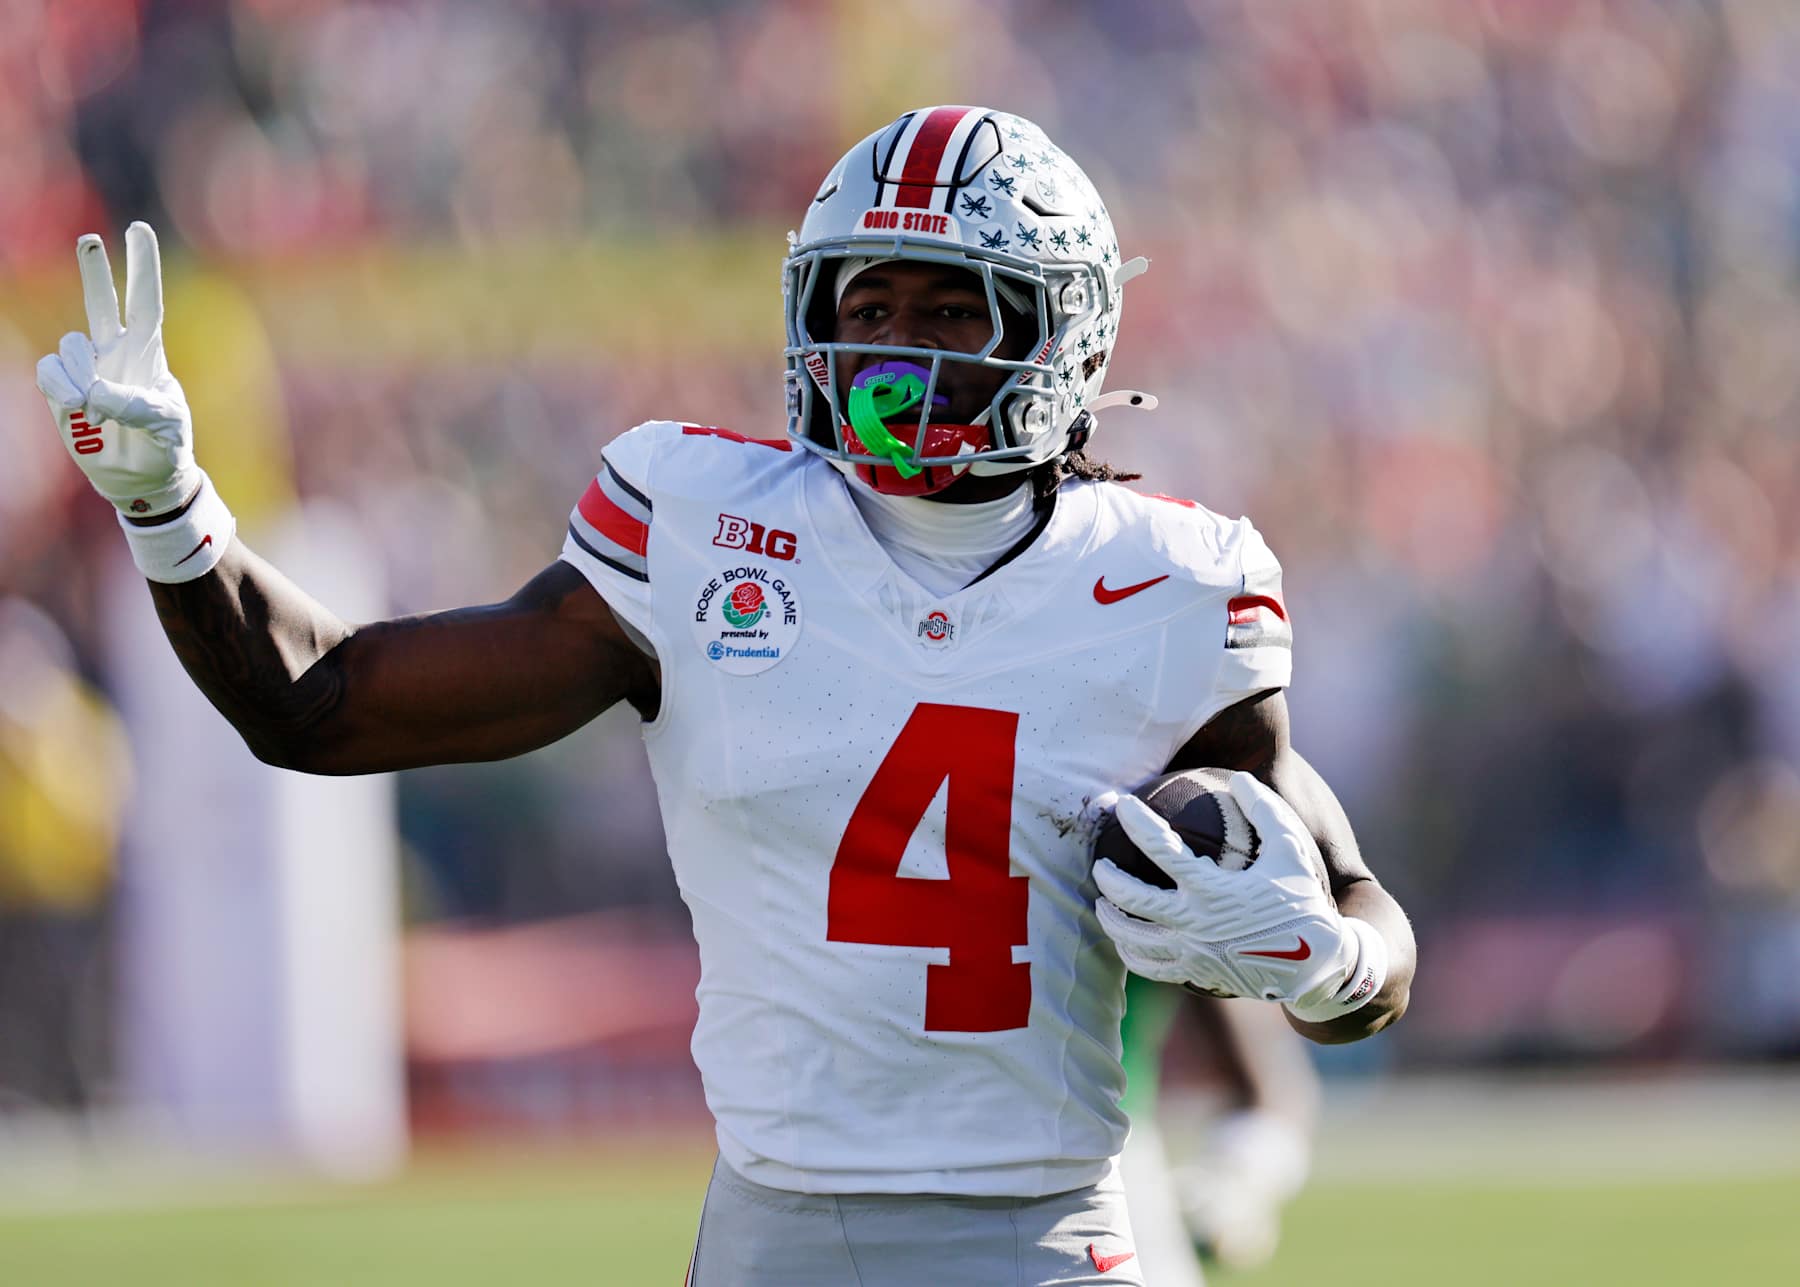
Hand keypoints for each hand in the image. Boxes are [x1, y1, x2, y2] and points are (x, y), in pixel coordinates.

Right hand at [35, 223, 197, 517]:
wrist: (144, 480)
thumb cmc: (165, 449)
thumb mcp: (165, 428)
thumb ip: (133, 405)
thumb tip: (93, 390)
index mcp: (150, 356)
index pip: (146, 304)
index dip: (142, 269)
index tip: (139, 231)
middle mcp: (116, 356)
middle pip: (103, 305)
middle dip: (95, 272)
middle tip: (90, 239)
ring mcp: (87, 371)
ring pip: (69, 347)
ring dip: (78, 375)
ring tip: (96, 410)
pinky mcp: (63, 390)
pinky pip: (49, 373)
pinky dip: (59, 387)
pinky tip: (76, 408)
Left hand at [1094, 772, 1373, 1010]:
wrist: (1317, 965)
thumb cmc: (1303, 901)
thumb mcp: (1291, 851)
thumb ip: (1266, 811)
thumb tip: (1240, 779)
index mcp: (1213, 890)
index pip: (1161, 849)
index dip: (1137, 823)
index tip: (1122, 806)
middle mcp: (1195, 924)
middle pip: (1132, 900)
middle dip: (1108, 878)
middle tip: (1100, 863)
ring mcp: (1193, 954)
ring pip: (1133, 940)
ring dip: (1111, 920)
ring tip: (1102, 905)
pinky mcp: (1196, 975)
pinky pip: (1151, 968)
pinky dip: (1131, 953)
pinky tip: (1126, 942)